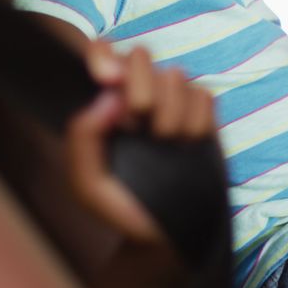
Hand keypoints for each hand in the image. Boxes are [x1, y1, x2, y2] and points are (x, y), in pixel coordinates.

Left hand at [66, 40, 215, 242]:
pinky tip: (189, 144)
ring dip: (170, 114)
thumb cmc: (123, 208)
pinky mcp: (204, 114)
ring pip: (176, 76)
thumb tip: (107, 97)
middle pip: (141, 56)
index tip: (107, 78)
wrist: (166, 235)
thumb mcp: (87, 184)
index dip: (105, 54)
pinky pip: (204, 96)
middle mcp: (138, 94)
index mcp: (104, 104)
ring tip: (165, 145)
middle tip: (140, 126)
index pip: (102, 53)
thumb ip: (82, 139)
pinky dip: (197, 121)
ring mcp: (173, 102)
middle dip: (140, 88)